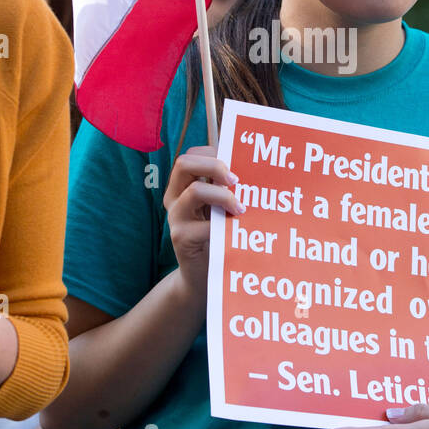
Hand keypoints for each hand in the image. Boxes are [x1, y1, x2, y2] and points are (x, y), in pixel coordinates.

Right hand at [164, 146, 243, 301]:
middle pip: (184, 163)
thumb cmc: (217, 235)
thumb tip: (254, 167)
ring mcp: (175, 217)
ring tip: (241, 208)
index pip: (192, 155)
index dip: (214, 153)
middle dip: (215, 165)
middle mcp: (174, 197)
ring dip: (223, 195)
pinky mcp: (181, 238)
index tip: (236, 165)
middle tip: (236, 180)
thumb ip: (226, 189)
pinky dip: (225, 225)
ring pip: (195, 190)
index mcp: (182, 185)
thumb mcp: (220, 207)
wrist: (203, 275)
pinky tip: (237, 230)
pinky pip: (205, 225)